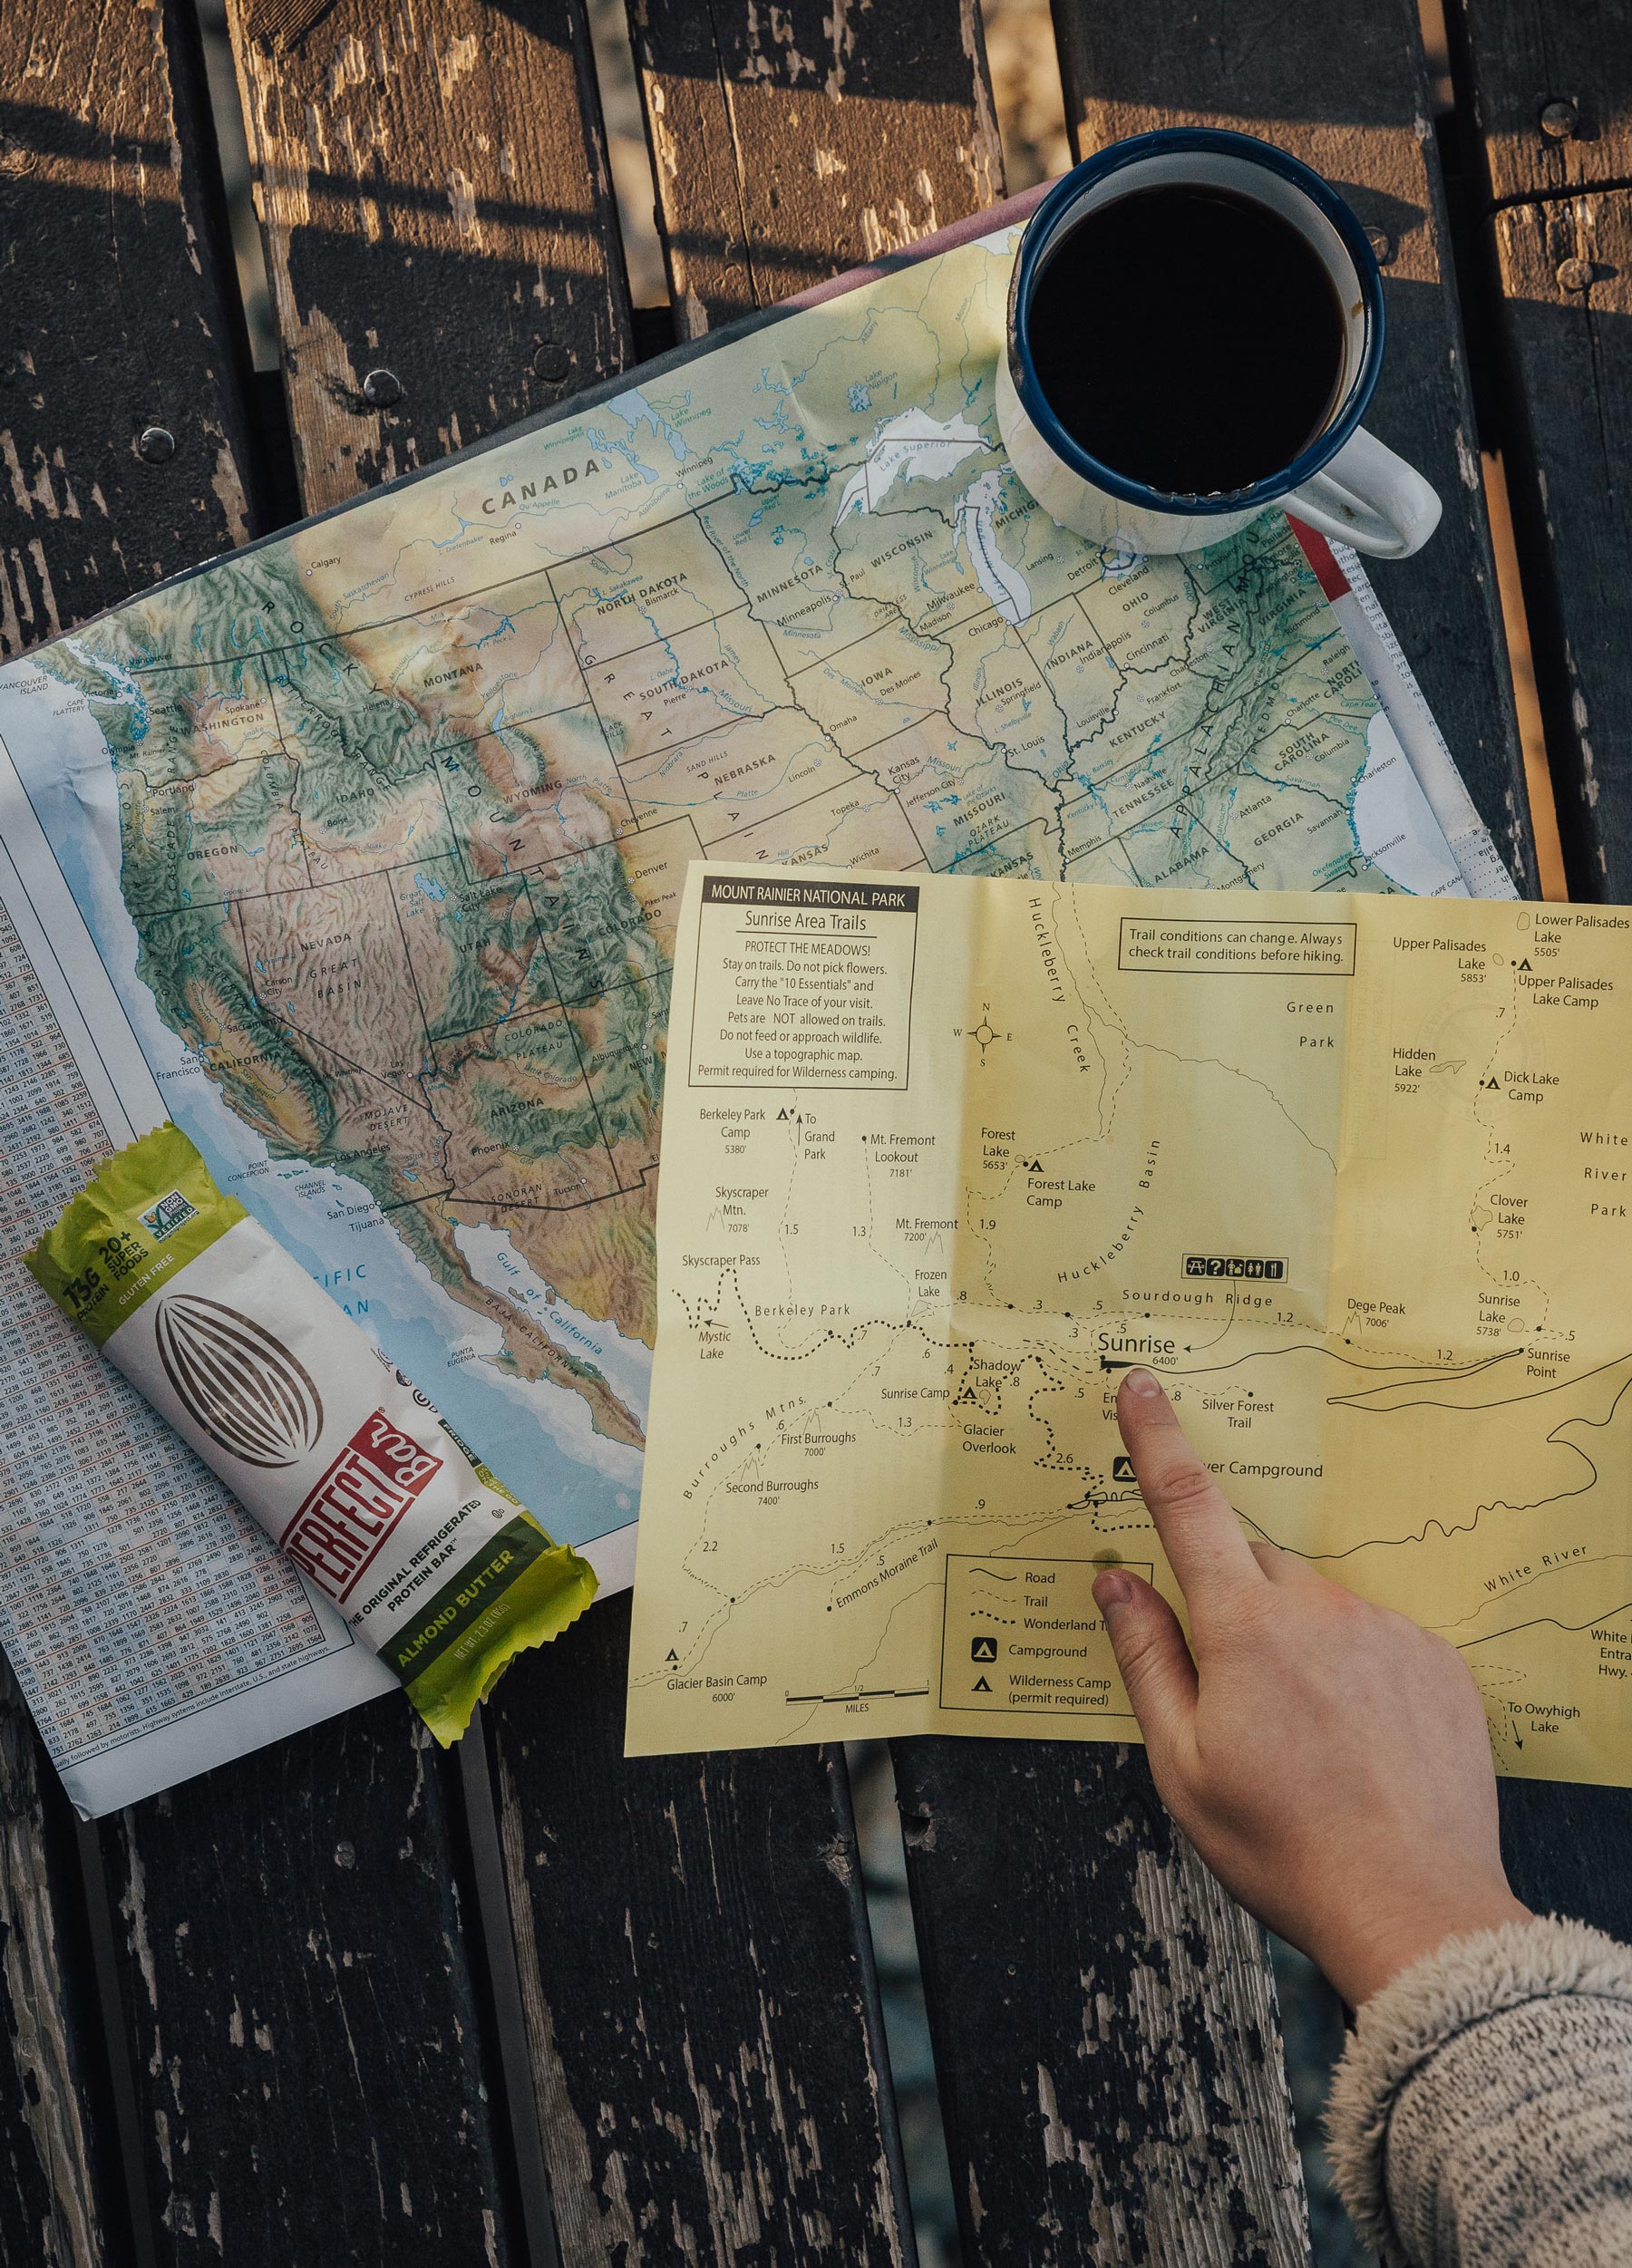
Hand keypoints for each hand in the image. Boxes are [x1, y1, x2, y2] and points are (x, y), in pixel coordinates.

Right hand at [1091, 1368, 1529, 2006]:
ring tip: (1308, 1742)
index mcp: (1243, 1629)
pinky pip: (1376, 1638)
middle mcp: (1318, 1609)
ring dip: (1299, 1646)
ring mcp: (1386, 1630)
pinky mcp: (1436, 1661)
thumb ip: (1147, 1658)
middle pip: (1254, 1565)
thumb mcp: (1182, 1763)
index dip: (1157, 1441)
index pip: (1187, 1505)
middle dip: (1233, 1604)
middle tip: (1235, 1695)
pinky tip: (1358, 1743)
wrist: (1412, 1907)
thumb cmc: (1283, 1845)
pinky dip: (1355, 1672)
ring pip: (1317, 1607)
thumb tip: (1115, 1581)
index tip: (1141, 1386)